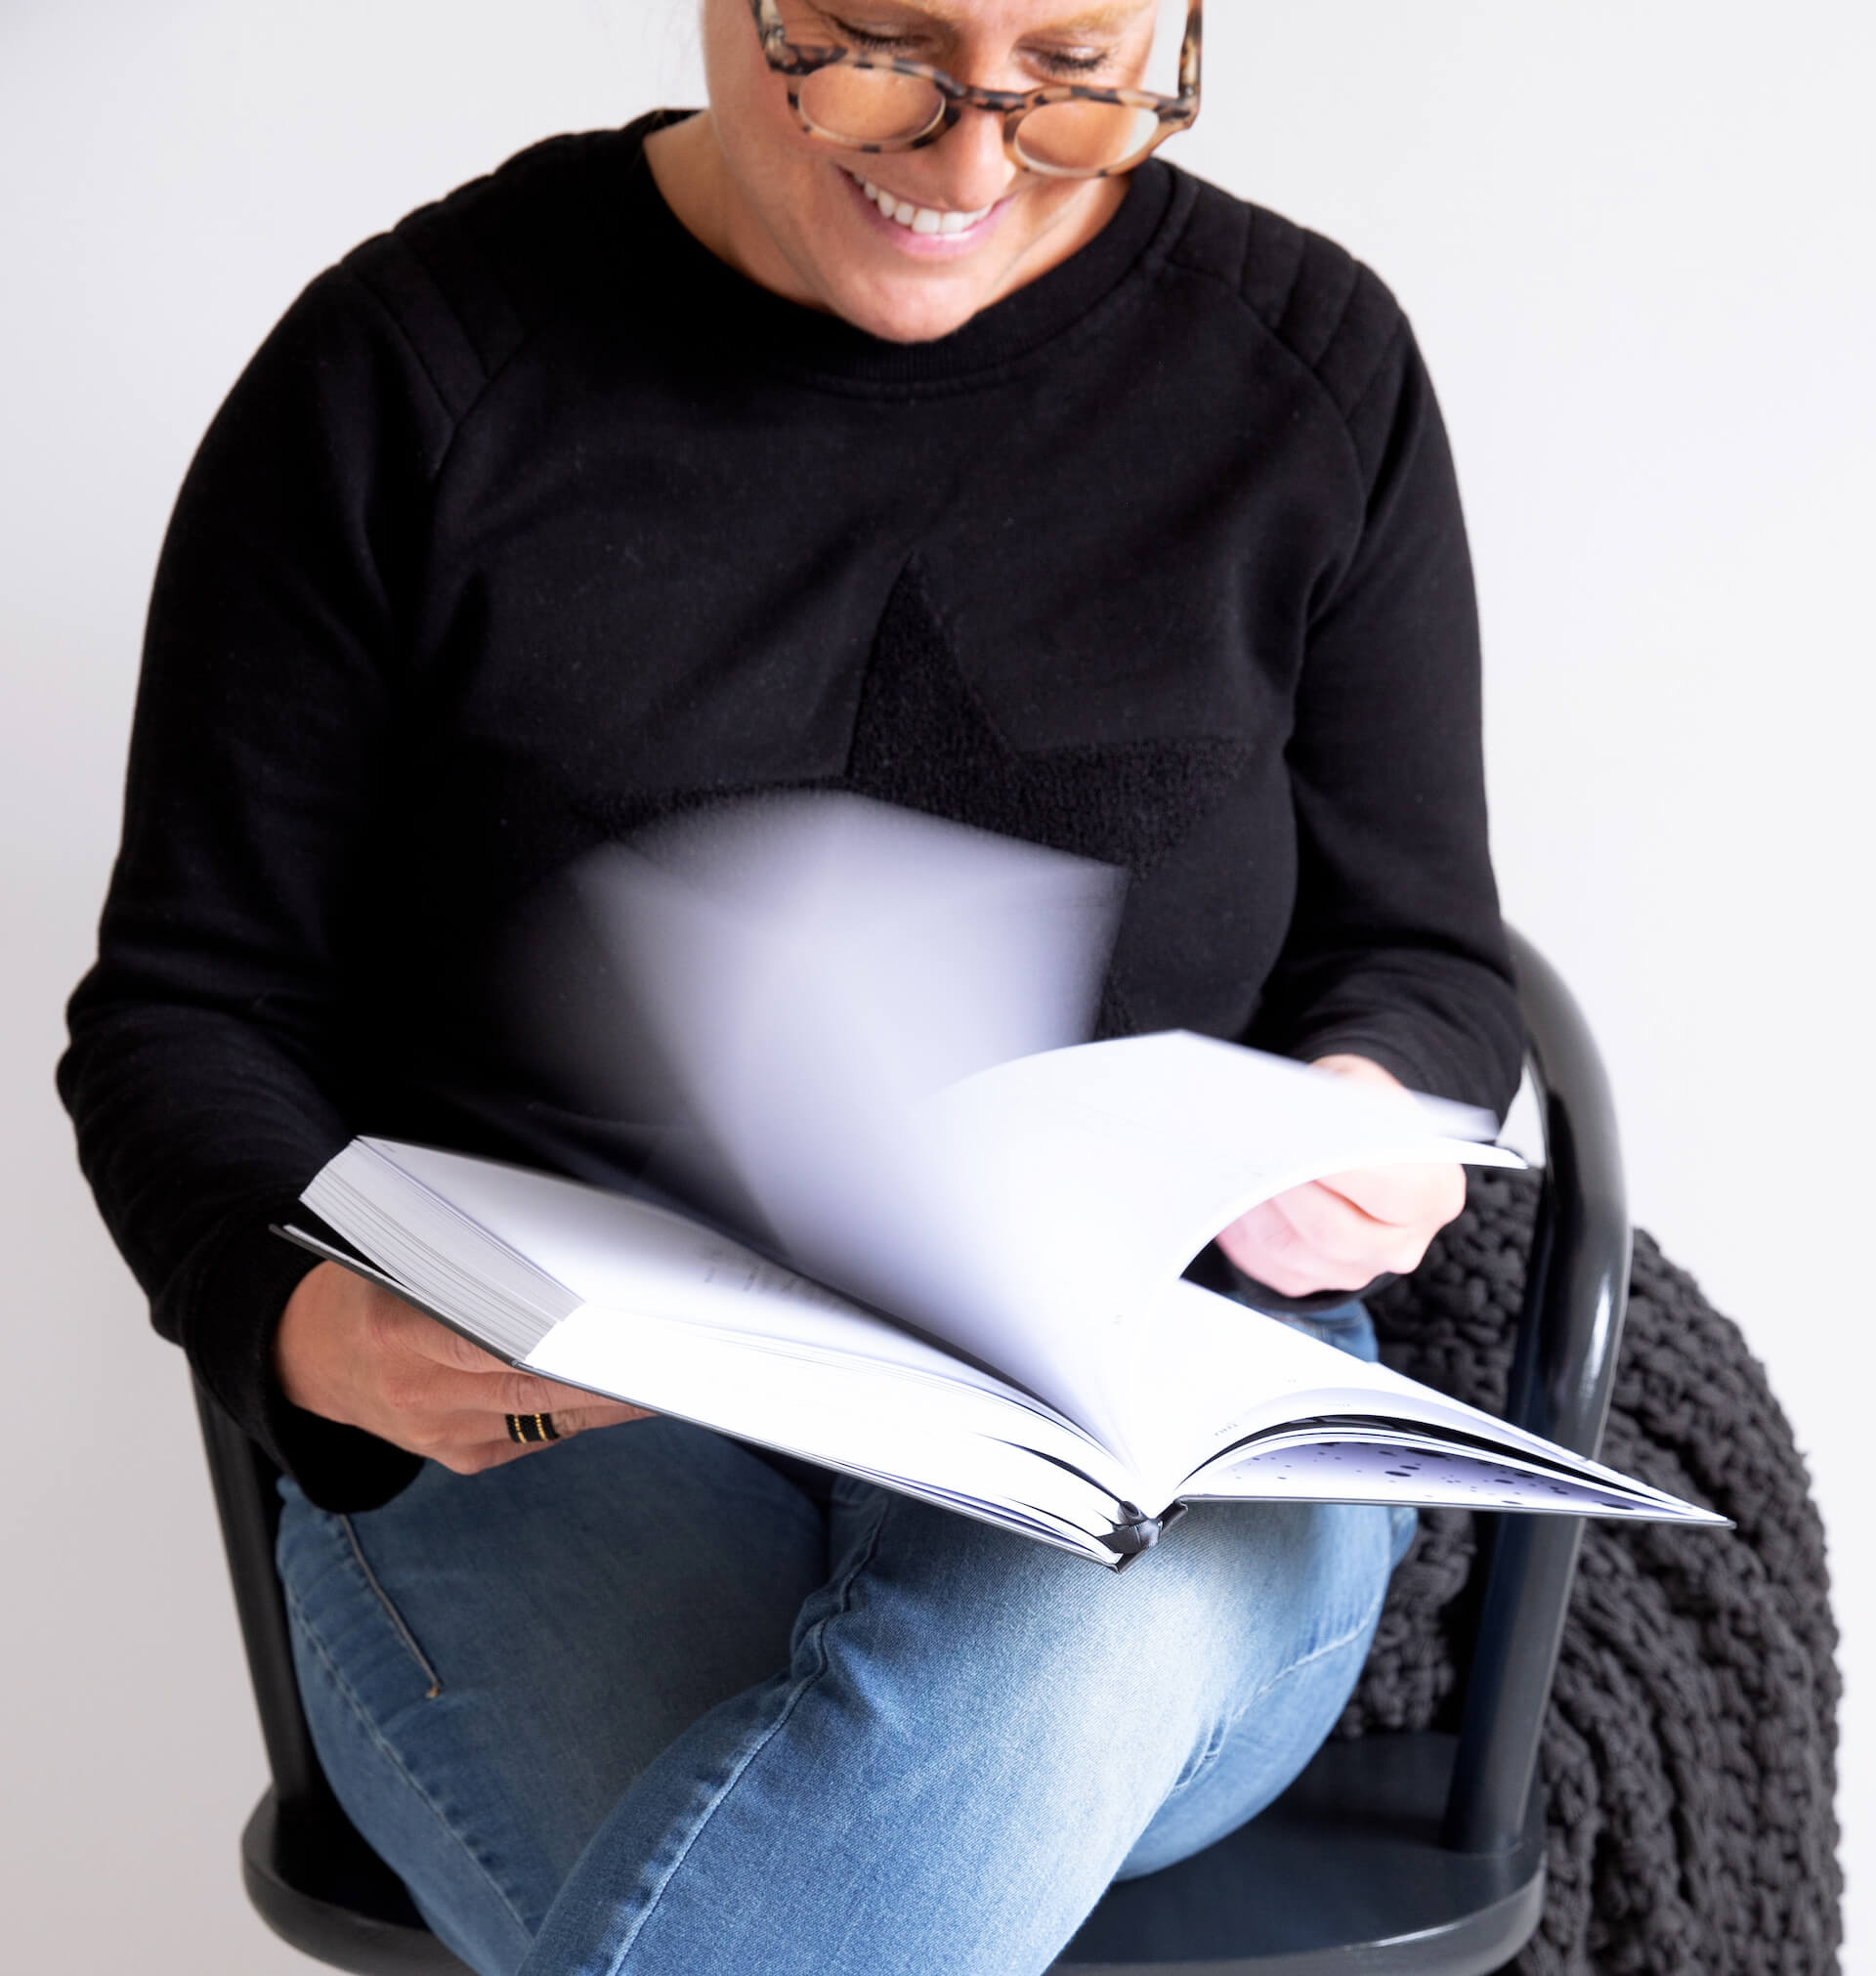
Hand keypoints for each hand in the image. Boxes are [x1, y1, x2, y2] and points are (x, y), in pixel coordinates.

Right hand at [275, 1261, 651, 1473]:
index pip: (495, 1340)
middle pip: (536, 1386)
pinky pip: (541, 1435)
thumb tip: (566, 1256)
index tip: (617, 1328)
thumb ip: (474, 1266)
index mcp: (398, 1330)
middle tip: (668, 1350)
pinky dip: (584, 1410)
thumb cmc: (366, 1289)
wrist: (307, 1355)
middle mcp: (421, 1391)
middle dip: (607, 1372)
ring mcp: (442, 1433)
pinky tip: (625, 1389)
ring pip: (549, 1416)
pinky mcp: (464, 1456)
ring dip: (612, 1395)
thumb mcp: (403, 1258)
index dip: (563, 1342)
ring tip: (669, 1370)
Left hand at [1213, 1054, 1466, 1299]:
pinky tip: (1228, 1197)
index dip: (1341, 1171)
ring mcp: (1358, 1271)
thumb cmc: (1360, 1112)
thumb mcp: (1361, 1088)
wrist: (1356, 1140)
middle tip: (1250, 1157)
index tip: (1295, 1143)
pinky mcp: (1314, 1283)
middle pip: (1336, 1233)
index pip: (1392, 1192)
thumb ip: (1339, 1108)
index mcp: (1433, 1192)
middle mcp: (1402, 1244)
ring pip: (1293, 1252)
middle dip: (1285, 1192)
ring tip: (1230, 1171)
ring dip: (1253, 1210)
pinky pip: (1268, 1265)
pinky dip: (1241, 1230)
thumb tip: (1291, 1126)